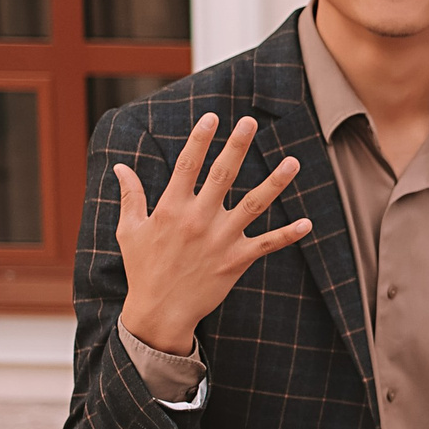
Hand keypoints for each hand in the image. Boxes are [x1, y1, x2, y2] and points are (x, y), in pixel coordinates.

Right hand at [114, 113, 312, 354]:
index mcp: (171, 208)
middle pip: (222, 175)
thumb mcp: (130, 231)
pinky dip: (288, 234)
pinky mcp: (237, 260)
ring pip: (253, 204)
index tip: (212, 117)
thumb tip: (120, 167)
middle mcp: (198, 219)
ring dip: (275, 183)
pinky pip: (268, 244)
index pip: (187, 165)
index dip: (200, 139)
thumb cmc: (143, 269)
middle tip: (249, 122)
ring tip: (293, 162)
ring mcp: (221, 239)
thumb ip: (130, 197)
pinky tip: (308, 223)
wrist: (159, 311)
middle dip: (236, 146)